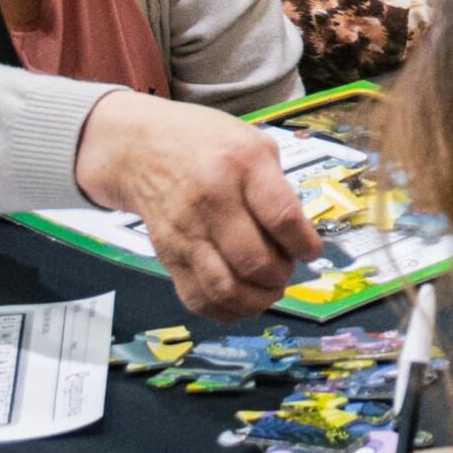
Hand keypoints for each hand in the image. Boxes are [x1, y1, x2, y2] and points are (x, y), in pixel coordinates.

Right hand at [73, 92, 318, 319]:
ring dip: (256, 300)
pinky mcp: (167, 255)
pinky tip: (241, 300)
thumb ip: (278, 187)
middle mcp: (212, 201)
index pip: (281, 218)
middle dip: (281, 275)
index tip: (311, 251)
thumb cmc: (207, 142)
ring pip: (225, 288)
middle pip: (254, 261)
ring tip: (268, 289)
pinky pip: (197, 298)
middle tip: (286, 269)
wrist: (142, 149)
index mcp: (243, 165)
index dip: (304, 244)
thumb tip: (298, 236)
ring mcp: (186, 232)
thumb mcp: (255, 143)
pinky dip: (225, 310)